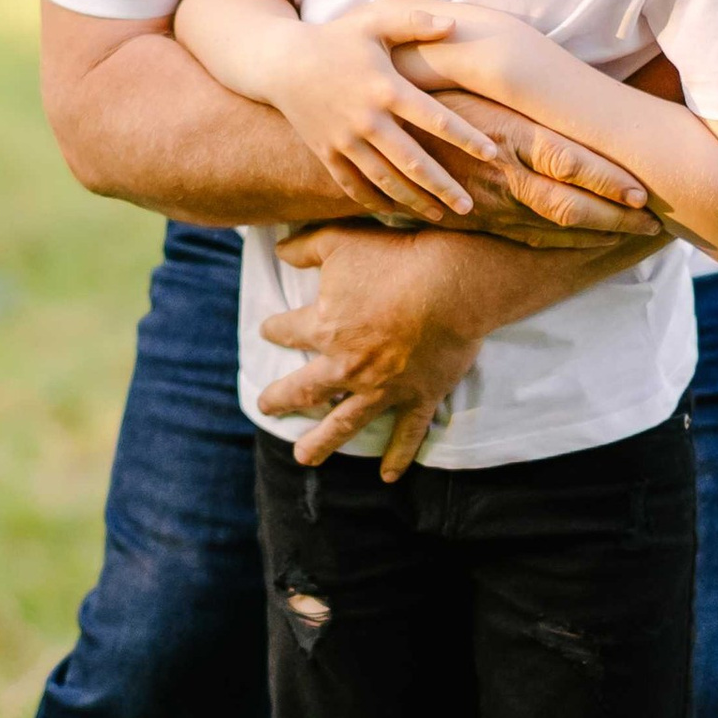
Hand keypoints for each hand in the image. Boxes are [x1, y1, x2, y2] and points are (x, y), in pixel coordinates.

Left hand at [256, 223, 496, 474]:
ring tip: (303, 457)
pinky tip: (387, 475)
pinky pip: (406, 434)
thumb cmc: (394, 259)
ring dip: (321, 443)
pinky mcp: (418, 397)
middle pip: (304, 390)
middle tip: (266, 408)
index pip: (287, 331)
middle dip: (281, 400)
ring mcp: (382, 388)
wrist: (451, 285)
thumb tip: (279, 250)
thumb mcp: (340, 241)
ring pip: (344, 424)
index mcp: (324, 328)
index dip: (275, 329)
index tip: (267, 331)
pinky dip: (398, 456)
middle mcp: (346, 366)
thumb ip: (305, 247)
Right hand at [268, 1, 500, 222]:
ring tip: (440, 215)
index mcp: (386, 88)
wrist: (280, 62)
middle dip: (443, 187)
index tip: (492, 154)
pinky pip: (353, 185)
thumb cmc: (335, 39)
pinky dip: (374, 201)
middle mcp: (367, 120)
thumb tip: (455, 24)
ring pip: (386, 180)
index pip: (435, 119)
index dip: (466, 138)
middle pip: (413, 162)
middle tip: (469, 206)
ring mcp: (344, 140)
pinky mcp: (326, 153)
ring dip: (414, 201)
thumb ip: (415, 21)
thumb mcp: (373, 21)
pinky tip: (395, 211)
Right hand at [423, 90, 664, 248]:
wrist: (361, 136)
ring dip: (597, 234)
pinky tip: (590, 242)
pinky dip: (563, 243)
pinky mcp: (474, 217)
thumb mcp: (465, 72)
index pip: (567, 163)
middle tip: (658, 222)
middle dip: (616, 218)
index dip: (607, 180)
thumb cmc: (423, 91)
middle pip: (568, 206)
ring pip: (551, 229)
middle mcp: (499, 175)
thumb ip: (514, 74)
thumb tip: (570, 68)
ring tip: (638, 235)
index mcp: (504, 136)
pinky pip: (526, 238)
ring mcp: (486, 203)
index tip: (643, 191)